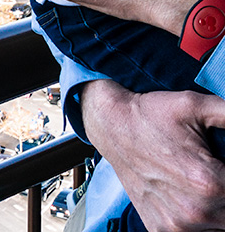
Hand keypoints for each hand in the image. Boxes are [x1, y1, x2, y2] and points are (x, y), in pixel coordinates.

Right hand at [80, 80, 224, 231]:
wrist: (111, 125)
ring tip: (204, 186)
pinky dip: (202, 220)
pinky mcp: (163, 230)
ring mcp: (178, 225)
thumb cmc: (153, 114)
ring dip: (220, 209)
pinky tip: (192, 198)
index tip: (223, 164)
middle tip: (214, 172)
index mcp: (209, 183)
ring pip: (221, 226)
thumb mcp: (197, 105)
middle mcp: (195, 211)